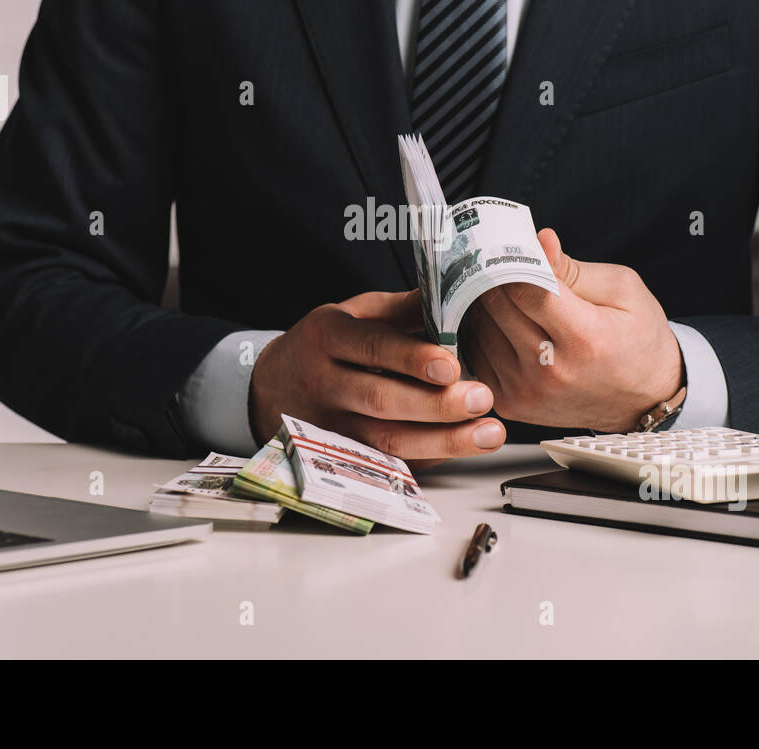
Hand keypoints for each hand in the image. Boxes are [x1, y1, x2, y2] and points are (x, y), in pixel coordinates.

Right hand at [249, 289, 505, 462]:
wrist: (270, 387)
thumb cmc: (324, 345)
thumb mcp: (353, 313)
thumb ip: (401, 309)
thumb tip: (455, 293)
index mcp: (327, 337)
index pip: (372, 348)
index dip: (412, 359)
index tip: (451, 365)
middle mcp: (324, 383)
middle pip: (381, 400)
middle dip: (437, 404)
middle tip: (482, 398)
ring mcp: (328, 427)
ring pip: (387, 442)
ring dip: (444, 441)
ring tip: (489, 433)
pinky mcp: (340, 457)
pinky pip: (389, 465)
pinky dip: (430, 458)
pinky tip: (463, 449)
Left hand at [465, 228, 683, 433]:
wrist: (643, 399)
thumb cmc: (638, 339)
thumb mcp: (622, 291)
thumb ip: (573, 268)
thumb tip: (540, 242)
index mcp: (584, 339)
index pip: (524, 289)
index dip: (511, 261)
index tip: (507, 245)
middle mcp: (551, 371)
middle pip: (496, 307)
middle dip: (494, 277)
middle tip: (498, 261)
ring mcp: (527, 392)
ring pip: (480, 330)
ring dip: (484, 305)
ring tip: (504, 292)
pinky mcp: (511, 404)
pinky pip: (477, 356)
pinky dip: (483, 333)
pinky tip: (503, 323)